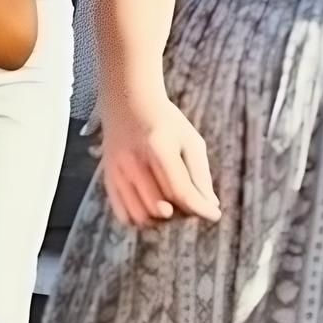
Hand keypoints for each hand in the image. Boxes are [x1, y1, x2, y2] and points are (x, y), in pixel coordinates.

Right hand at [99, 90, 221, 227]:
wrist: (128, 102)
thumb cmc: (166, 122)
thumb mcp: (190, 141)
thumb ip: (200, 175)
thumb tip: (210, 207)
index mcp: (158, 146)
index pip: (181, 191)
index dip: (200, 209)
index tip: (214, 215)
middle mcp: (133, 161)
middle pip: (162, 208)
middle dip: (182, 213)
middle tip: (192, 204)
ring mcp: (117, 171)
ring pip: (142, 217)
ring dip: (162, 220)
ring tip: (173, 206)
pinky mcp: (108, 178)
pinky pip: (124, 215)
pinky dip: (142, 219)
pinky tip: (153, 207)